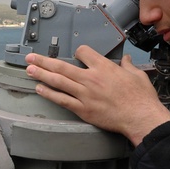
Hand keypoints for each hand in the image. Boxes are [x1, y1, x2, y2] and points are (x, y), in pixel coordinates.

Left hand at [25, 46, 169, 145]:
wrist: (140, 116)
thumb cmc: (140, 98)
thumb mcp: (137, 75)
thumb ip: (128, 66)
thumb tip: (126, 60)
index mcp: (104, 67)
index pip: (83, 52)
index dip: (78, 51)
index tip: (76, 54)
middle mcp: (91, 78)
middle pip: (62, 66)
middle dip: (43, 61)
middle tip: (31, 58)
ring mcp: (85, 94)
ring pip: (58, 81)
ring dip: (41, 74)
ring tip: (29, 70)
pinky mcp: (83, 109)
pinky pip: (62, 100)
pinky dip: (49, 93)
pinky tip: (40, 89)